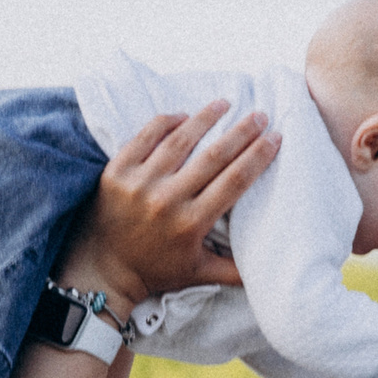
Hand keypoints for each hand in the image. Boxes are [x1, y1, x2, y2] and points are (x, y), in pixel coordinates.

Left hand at [60, 100, 278, 308]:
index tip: (275, 138)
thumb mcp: (198, 273)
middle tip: (260, 115)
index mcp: (190, 223)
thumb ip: (235, 270)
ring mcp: (139, 183)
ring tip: (225, 103)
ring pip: (179, 141)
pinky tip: (184, 115)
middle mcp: (166, 200)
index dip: (257, 157)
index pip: (234, 182)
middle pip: (213, 157)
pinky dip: (166, 123)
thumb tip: (273, 262)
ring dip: (205, 118)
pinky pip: (145, 137)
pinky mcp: (116, 172)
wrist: (103, 270)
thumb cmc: (155, 270)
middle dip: (241, 133)